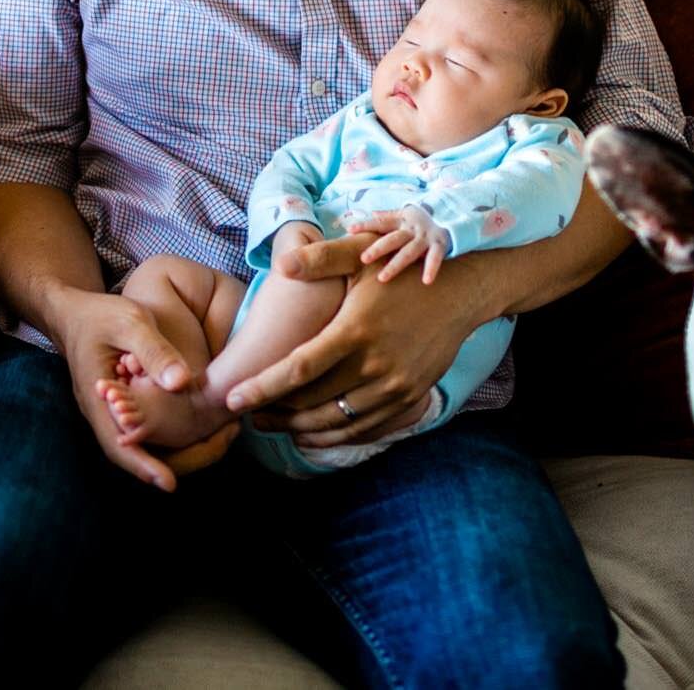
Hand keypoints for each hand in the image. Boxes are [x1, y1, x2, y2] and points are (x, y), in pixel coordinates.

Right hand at [52, 287, 235, 491]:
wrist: (74, 313)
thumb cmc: (99, 315)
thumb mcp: (130, 324)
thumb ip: (154, 352)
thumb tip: (182, 384)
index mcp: (97, 401)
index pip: (118, 445)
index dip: (143, 466)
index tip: (168, 484)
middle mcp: (104, 415)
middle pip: (136, 454)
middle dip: (178, 459)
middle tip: (223, 443)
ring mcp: (114, 413)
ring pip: (145, 444)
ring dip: (181, 446)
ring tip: (224, 435)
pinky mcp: (126, 407)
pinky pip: (149, 428)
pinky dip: (176, 430)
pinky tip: (205, 421)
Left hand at [233, 232, 487, 447]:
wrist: (460, 292)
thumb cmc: (402, 271)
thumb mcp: (362, 257)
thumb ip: (322, 258)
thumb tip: (282, 263)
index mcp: (355, 330)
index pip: (298, 369)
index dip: (262, 388)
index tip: (233, 400)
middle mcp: (375, 365)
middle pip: (313, 403)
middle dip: (275, 413)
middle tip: (247, 415)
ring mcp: (395, 386)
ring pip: (338, 423)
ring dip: (302, 429)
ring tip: (275, 425)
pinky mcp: (410, 397)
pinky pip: (367, 428)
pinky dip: (337, 436)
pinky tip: (315, 432)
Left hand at [347, 207, 449, 283]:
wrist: (453, 214)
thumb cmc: (423, 220)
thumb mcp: (406, 215)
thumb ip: (388, 217)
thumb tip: (370, 214)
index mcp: (402, 221)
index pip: (380, 222)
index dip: (366, 225)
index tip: (350, 230)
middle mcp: (412, 229)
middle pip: (392, 239)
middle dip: (377, 248)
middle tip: (363, 259)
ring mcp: (426, 237)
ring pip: (409, 251)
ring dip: (395, 264)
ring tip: (382, 278)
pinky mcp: (440, 244)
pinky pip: (435, 257)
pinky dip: (431, 268)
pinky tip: (426, 281)